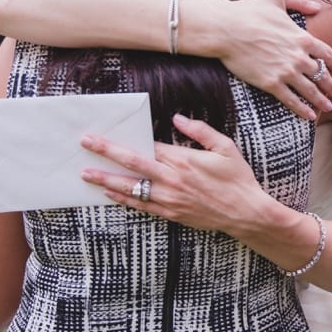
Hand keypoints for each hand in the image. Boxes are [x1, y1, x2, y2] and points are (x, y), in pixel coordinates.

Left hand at [80, 114, 270, 233]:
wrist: (245, 212)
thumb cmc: (237, 178)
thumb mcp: (225, 147)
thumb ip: (200, 130)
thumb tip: (178, 118)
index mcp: (183, 159)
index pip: (147, 146)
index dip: (125, 139)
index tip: (107, 133)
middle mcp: (172, 179)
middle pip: (132, 163)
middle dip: (106, 152)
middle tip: (86, 144)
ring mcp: (169, 198)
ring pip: (131, 186)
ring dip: (106, 179)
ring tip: (86, 174)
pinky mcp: (170, 213)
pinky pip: (141, 205)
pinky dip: (123, 198)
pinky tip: (109, 192)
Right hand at [216, 0, 331, 119]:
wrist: (226, 29)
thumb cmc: (248, 10)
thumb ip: (299, 0)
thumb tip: (317, 6)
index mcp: (302, 37)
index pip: (326, 53)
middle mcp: (298, 56)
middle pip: (321, 75)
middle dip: (331, 86)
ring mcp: (286, 71)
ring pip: (310, 90)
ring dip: (321, 100)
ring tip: (327, 107)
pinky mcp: (271, 83)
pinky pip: (291, 100)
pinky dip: (302, 109)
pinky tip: (309, 115)